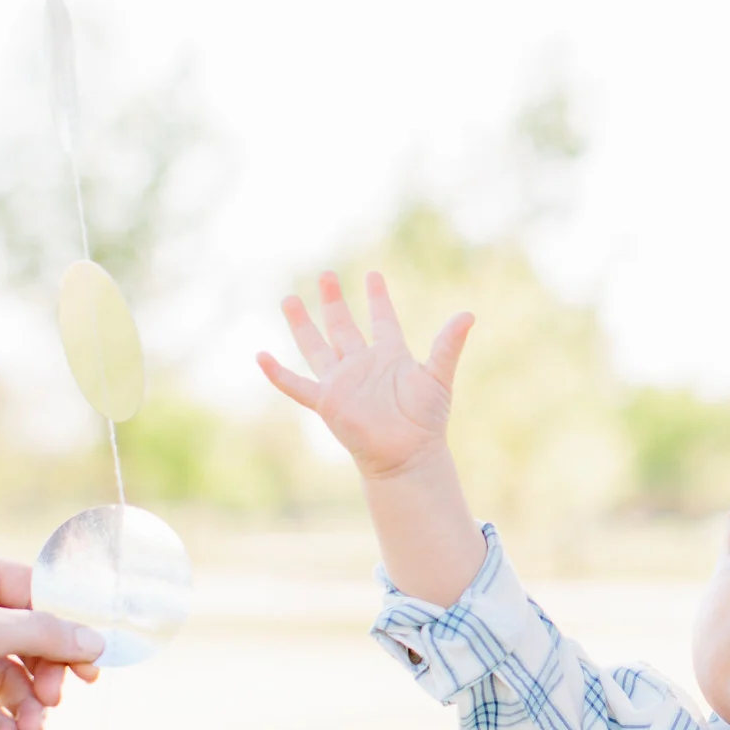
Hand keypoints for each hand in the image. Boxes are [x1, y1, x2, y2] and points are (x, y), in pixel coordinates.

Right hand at [258, 271, 472, 478]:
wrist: (408, 455)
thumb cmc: (426, 420)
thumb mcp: (438, 376)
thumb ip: (448, 344)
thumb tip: (468, 314)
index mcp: (389, 355)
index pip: (381, 319)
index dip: (378, 298)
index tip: (373, 275)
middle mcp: (362, 365)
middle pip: (342, 326)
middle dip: (333, 301)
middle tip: (326, 274)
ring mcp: (342, 382)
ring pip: (316, 347)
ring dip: (303, 324)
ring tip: (289, 300)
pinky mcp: (328, 402)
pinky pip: (298, 386)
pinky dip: (279, 374)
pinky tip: (261, 357)